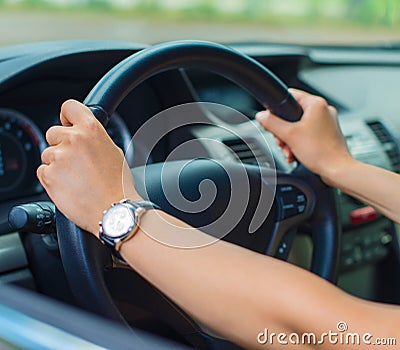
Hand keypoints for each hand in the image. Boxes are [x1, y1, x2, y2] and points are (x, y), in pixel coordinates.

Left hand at [37, 100, 139, 236]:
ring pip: (48, 154)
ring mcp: (58, 158)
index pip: (69, 107)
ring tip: (77, 178)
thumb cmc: (118, 184)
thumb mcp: (113, 151)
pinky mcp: (48, 175)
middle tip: (77, 161)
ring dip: (58, 163)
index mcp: (91, 129)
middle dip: (62, 145)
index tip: (68, 124)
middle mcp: (72, 140)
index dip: (67, 117)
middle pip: (53, 132)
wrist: (113, 210)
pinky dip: (53, 178)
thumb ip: (94, 138)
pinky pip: (43, 171)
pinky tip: (70, 185)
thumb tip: (84, 135)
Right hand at [256, 89, 352, 183]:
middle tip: (281, 141)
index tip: (271, 119)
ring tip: (289, 150)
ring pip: (299, 126)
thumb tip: (261, 116)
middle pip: (292, 114)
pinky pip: (307, 134)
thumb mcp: (289, 135)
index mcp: (316, 104)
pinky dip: (298, 143)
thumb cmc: (321, 152)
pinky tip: (295, 154)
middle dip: (283, 131)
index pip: (290, 95)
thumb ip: (272, 123)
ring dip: (289, 139)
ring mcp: (326, 123)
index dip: (277, 108)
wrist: (336, 170)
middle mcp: (324, 111)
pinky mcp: (327, 135)